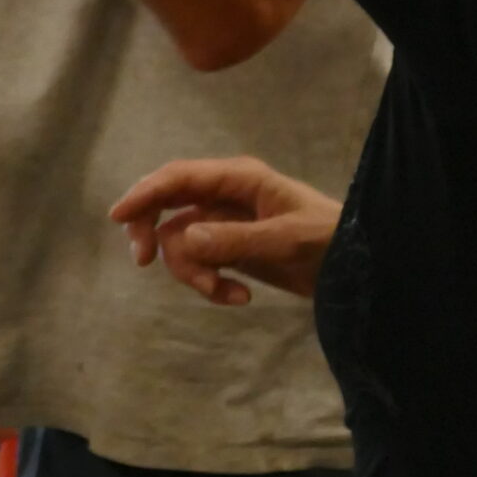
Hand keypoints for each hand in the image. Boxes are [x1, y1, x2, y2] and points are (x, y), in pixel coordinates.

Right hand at [107, 156, 341, 304]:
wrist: (358, 269)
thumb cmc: (330, 242)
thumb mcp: (286, 241)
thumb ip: (236, 240)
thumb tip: (185, 238)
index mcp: (239, 179)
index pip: (179, 178)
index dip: (145, 193)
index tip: (118, 217)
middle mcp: (226, 195)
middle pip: (167, 205)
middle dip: (153, 233)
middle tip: (141, 262)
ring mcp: (227, 223)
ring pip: (181, 242)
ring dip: (194, 273)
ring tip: (224, 294)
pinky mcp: (231, 248)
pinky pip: (201, 263)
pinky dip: (211, 283)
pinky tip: (238, 298)